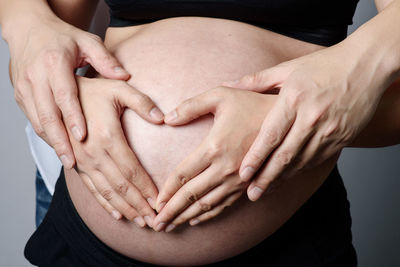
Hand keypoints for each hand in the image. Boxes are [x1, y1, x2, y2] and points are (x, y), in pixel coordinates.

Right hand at [6, 13, 129, 168]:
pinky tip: (60, 147)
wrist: (29, 30)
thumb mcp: (87, 42)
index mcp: (54, 62)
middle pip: (47, 114)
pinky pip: (33, 120)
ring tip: (68, 160)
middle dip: (60, 140)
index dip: (72, 116)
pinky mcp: (21, 96)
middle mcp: (36, 76)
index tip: (82, 136)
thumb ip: (106, 59)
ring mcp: (25, 87)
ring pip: (38, 121)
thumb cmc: (63, 38)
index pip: (64, 94)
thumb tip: (125, 75)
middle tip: (72, 161)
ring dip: (52, 142)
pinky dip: (46, 135)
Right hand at [69, 77, 163, 226]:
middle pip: (121, 186)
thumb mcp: (120, 89)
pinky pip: (91, 189)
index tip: (160, 201)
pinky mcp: (76, 165)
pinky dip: (105, 203)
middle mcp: (94, 153)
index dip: (147, 188)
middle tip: (156, 220)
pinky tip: (117, 214)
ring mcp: (83, 161)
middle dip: (139, 205)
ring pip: (107, 192)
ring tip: (141, 222)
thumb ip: (142, 103)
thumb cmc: (95, 90)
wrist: (60, 95)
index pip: (132, 170)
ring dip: (126, 209)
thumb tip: (163, 118)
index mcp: (108, 137)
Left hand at [153, 87, 276, 231]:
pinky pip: (225, 205)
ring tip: (171, 226)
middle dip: (171, 212)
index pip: (182, 176)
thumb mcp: (220, 96)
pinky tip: (196, 220)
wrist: (286, 119)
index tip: (154, 203)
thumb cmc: (250, 104)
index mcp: (214, 147)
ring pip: (206, 205)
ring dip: (186, 217)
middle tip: (156, 225)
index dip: (166, 192)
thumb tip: (168, 119)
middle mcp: (225, 168)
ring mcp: (238, 179)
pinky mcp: (248, 184)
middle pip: (191, 195)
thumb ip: (191, 106)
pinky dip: (208, 215)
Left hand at [222, 43, 388, 200]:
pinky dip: (300, 171)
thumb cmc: (323, 66)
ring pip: (301, 162)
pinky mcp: (341, 138)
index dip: (256, 157)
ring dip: (282, 178)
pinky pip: (317, 160)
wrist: (366, 66)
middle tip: (251, 195)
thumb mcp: (288, 69)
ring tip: (265, 191)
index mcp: (294, 99)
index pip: (271, 135)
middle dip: (266, 178)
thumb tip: (229, 83)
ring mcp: (329, 130)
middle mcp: (311, 118)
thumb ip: (257, 80)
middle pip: (285, 155)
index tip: (243, 174)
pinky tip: (287, 178)